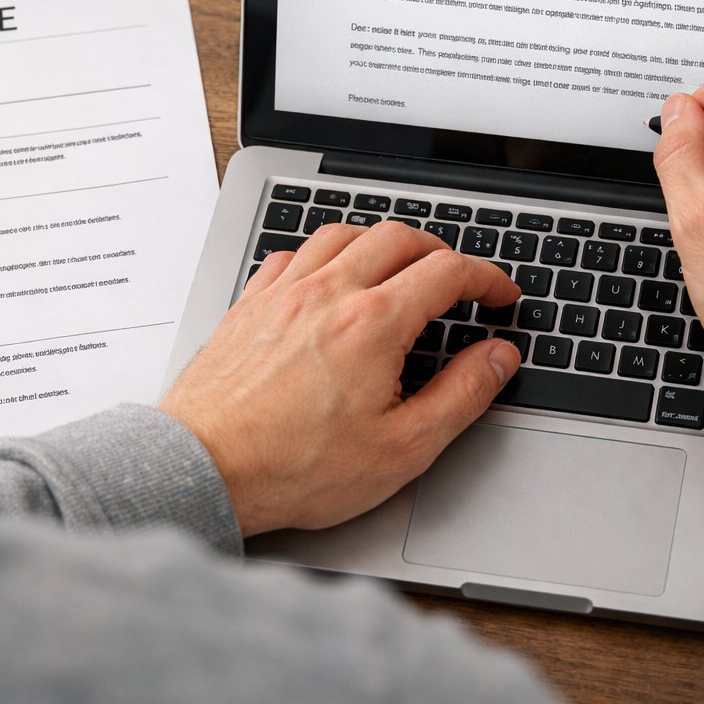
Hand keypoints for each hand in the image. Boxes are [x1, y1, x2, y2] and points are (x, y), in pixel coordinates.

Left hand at [159, 221, 522, 536]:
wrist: (204, 469)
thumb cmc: (293, 468)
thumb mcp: (403, 447)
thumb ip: (461, 395)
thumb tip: (498, 359)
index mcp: (373, 322)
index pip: (447, 272)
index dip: (486, 278)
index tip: (499, 295)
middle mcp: (328, 293)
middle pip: (398, 238)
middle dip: (439, 251)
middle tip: (457, 278)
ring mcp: (283, 294)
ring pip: (342, 234)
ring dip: (380, 242)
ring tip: (397, 265)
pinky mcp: (248, 306)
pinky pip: (290, 255)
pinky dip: (321, 255)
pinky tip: (324, 277)